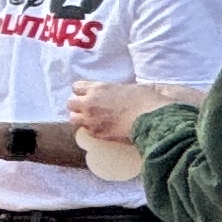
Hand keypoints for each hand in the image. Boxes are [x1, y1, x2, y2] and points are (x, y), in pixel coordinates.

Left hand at [71, 79, 197, 143]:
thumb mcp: (128, 88)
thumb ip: (114, 90)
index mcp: (98, 88)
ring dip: (80, 117)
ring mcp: (91, 119)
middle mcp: (90, 103)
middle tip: (87, 108)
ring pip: (73, 118)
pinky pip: (86, 130)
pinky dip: (91, 129)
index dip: (81, 91)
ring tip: (90, 119)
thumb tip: (116, 93)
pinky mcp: (96, 133)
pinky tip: (100, 128)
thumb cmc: (145, 100)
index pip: (76, 87)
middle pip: (70, 103)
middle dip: (77, 105)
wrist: (151, 118)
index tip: (86, 94)